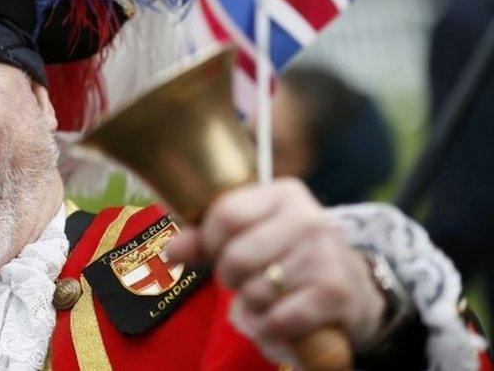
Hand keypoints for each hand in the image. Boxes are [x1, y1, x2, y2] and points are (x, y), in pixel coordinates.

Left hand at [163, 179, 385, 359]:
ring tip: (267, 297)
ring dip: (251, 306)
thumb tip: (171, 251)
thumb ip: (206, 240)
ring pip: (255, 292)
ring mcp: (324, 254)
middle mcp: (308, 217)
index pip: (226, 214)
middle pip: (236, 257)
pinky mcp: (335, 293)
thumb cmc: (287, 256)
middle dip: (230, 278)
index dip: (210, 241)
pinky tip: (279, 319)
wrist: (352, 288)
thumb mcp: (251, 236)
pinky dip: (269, 329)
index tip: (218, 251)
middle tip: (244, 279)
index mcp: (283, 194)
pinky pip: (277, 320)